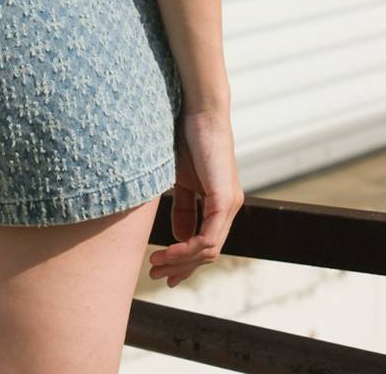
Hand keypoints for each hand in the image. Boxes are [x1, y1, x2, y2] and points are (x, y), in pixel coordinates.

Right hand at [148, 109, 243, 286]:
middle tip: (156, 274)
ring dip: (181, 261)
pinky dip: (188, 249)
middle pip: (208, 253)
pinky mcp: (224, 199)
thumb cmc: (188, 137)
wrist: (199, 110)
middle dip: (181, 267)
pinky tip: (170, 250)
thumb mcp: (181, 178)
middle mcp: (229, 208)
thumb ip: (184, 208)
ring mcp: (229, 205)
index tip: (162, 269)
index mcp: (220, 203)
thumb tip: (181, 238)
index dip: (185, 261)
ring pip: (209, 250)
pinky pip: (209, 238)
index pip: (206, 244)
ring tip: (156, 263)